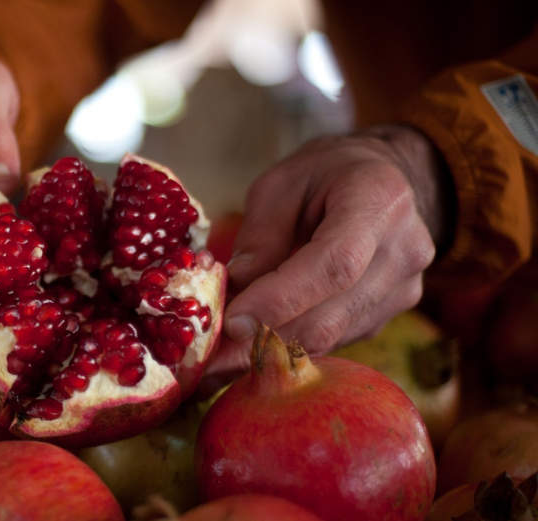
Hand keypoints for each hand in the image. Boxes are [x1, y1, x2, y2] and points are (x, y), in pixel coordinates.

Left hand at [207, 125, 451, 379]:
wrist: (381, 181)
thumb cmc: (324, 175)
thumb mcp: (281, 184)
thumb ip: (260, 234)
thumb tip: (237, 288)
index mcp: (378, 201)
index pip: (333, 265)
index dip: (280, 299)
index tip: (233, 322)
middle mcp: (403, 251)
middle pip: (330, 315)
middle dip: (264, 340)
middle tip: (211, 359)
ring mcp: (403, 290)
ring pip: (330, 337)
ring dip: (273, 350)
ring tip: (223, 354)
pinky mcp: (388, 316)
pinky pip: (334, 340)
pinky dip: (291, 346)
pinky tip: (256, 342)